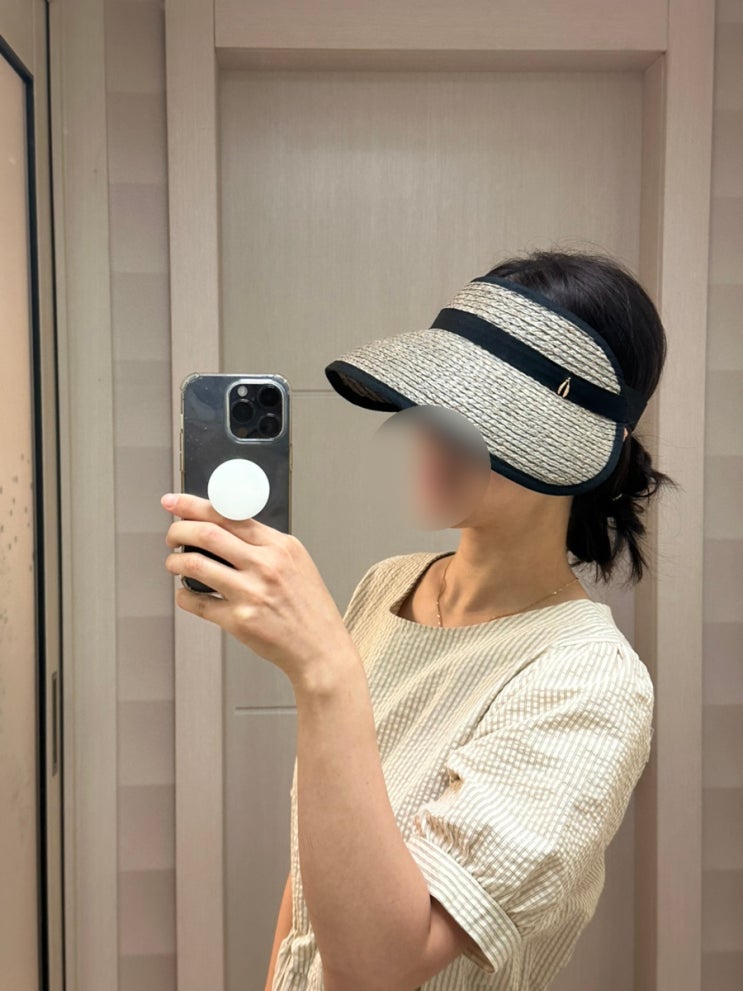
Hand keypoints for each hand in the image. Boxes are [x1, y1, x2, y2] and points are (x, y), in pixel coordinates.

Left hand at [161, 492, 356, 688]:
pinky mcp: (239, 620)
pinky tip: (186, 594)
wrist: (320, 647)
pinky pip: (196, 602)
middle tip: (172, 536)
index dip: (193, 505)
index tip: (175, 502)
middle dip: (178, 530)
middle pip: (207, 534)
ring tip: (174, 564)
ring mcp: (251, 592)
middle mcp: (265, 565)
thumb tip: (226, 529)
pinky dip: (183, 595)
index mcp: (280, 546)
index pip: (229, 515)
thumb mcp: (297, 562)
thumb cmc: (309, 608)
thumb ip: (266, 545)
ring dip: (175, 562)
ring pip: (195, 564)